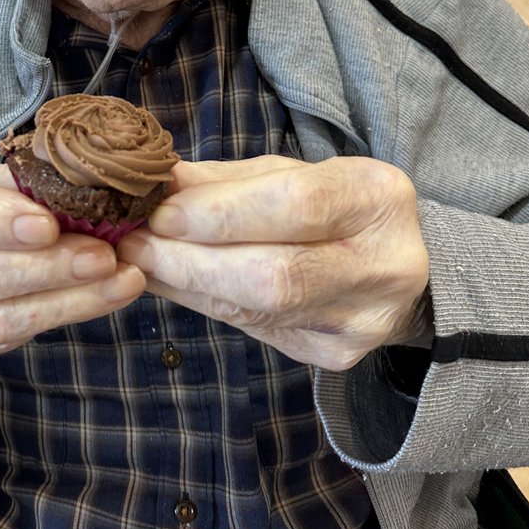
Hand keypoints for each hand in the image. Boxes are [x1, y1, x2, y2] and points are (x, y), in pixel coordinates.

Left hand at [116, 155, 429, 370]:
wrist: (397, 265)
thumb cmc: (333, 206)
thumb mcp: (288, 173)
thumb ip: (225, 181)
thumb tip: (155, 185)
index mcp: (376, 199)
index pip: (295, 206)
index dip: (220, 213)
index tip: (159, 212)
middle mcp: (383, 266)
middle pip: (275, 275)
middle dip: (190, 260)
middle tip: (131, 243)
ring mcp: (361, 322)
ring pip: (258, 311)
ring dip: (186, 285)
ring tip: (138, 261)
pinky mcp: (334, 355)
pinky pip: (253, 330)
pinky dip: (203, 303)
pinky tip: (169, 284)